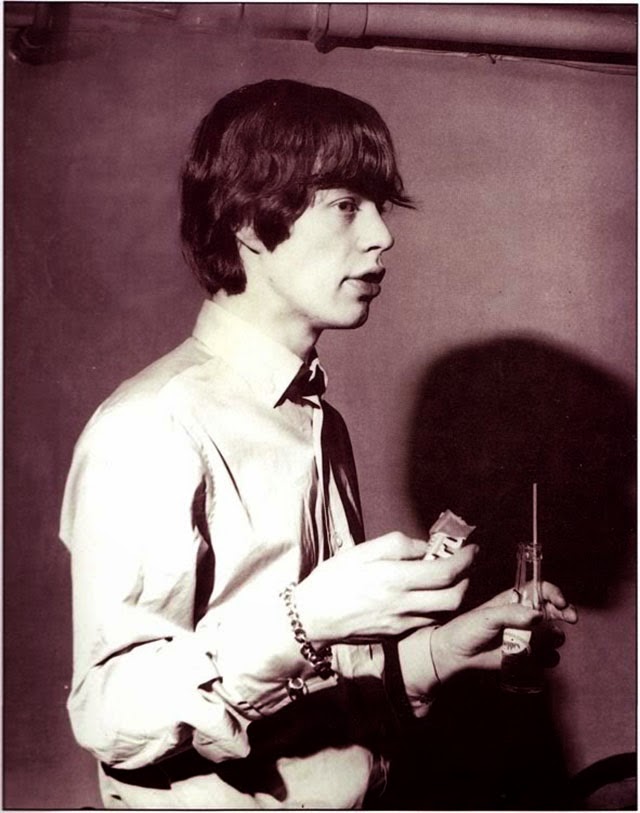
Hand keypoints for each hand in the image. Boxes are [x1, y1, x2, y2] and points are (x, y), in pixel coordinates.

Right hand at [294, 533, 477, 645]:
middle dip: (467, 580)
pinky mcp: (396, 635)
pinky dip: (437, 608)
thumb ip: (397, 545)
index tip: (472, 549)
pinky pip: (427, 622)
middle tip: (465, 565)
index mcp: (394, 579)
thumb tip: (424, 548)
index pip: (445, 572)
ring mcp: (401, 624)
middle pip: (454, 598)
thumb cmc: (333, 580)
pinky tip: (428, 595)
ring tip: (449, 579)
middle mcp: (403, 605)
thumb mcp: (361, 551)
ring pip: (444, 613)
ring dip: (455, 595)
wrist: (312, 618)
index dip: (465, 559)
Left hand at [400, 581, 576, 696]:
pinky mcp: (526, 655)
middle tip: (570, 619)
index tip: (561, 602)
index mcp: (515, 600)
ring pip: (553, 635)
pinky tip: (539, 659)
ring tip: (543, 643)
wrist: (457, 654)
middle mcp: (524, 616)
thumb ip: (511, 614)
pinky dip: (548, 658)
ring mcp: (527, 636)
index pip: (540, 590)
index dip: (553, 593)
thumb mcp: (487, 617)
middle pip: (553, 611)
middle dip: (565, 613)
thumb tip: (537, 615)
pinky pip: (546, 656)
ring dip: (555, 638)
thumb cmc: (467, 629)